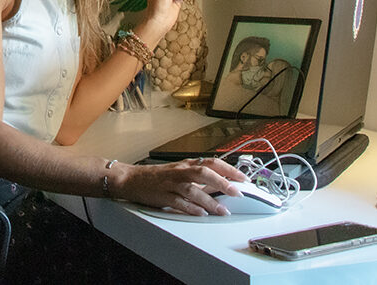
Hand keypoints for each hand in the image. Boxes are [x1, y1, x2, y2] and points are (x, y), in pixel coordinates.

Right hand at [113, 158, 247, 215]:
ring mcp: (171, 184)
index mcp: (186, 164)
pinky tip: (201, 214)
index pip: (211, 162)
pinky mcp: (163, 196)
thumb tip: (221, 183)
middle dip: (223, 182)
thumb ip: (198, 176)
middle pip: (204, 172)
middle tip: (237, 193)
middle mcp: (180, 172)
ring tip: (223, 211)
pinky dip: (191, 209)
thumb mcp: (180, 171)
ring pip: (193, 189)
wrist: (132, 179)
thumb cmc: (158, 177)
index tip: (243, 178)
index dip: (229, 169)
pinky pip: (179, 203)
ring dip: (210, 201)